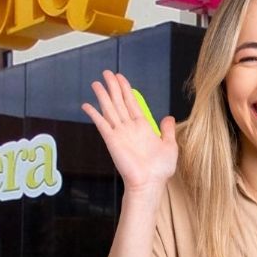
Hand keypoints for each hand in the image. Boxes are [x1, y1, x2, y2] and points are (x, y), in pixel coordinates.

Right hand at [81, 70, 177, 192]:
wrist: (150, 183)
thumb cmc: (160, 170)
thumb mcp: (170, 146)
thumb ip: (167, 130)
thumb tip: (168, 117)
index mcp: (143, 127)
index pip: (131, 103)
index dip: (126, 89)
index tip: (120, 78)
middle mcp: (129, 128)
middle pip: (119, 102)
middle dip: (113, 87)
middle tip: (106, 72)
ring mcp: (119, 133)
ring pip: (110, 109)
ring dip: (103, 95)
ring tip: (97, 82)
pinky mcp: (112, 140)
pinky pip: (101, 124)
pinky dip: (94, 114)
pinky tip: (87, 105)